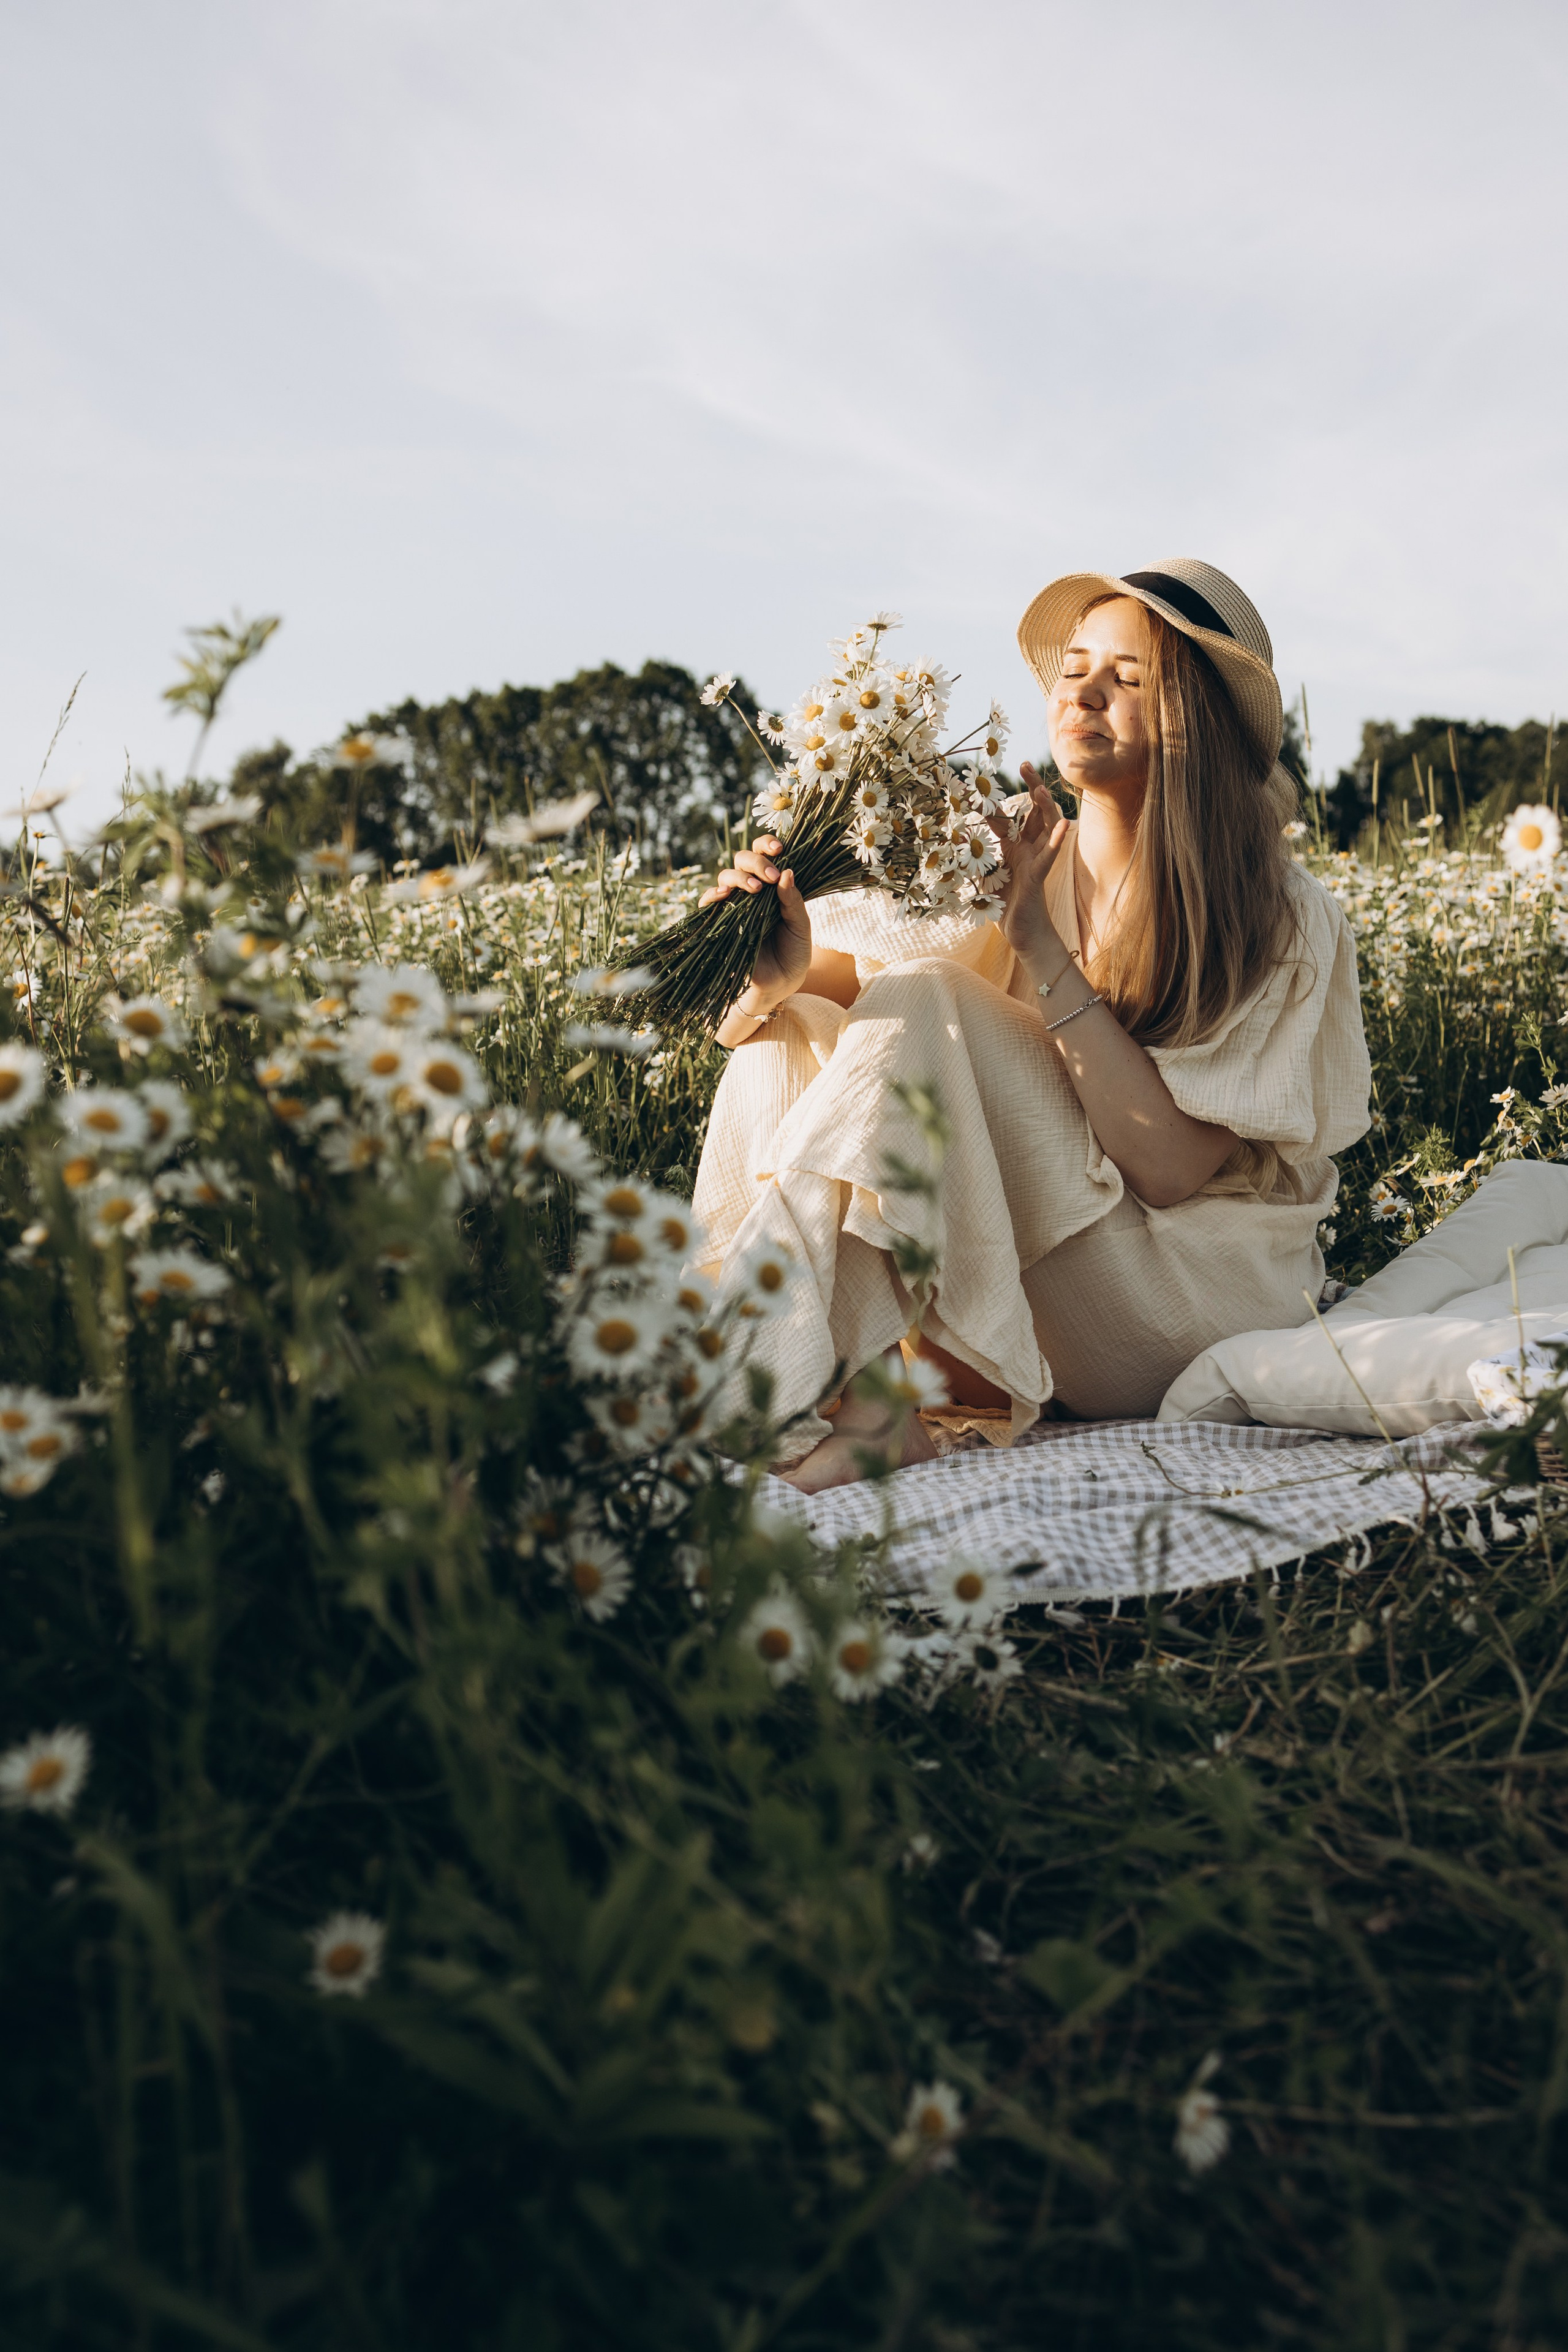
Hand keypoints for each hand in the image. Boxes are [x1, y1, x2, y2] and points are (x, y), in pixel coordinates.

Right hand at [698, 835, 812, 1004]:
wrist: (779, 985)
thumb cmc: (793, 953)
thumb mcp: (800, 926)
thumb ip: (794, 901)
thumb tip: (787, 871)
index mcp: (773, 885)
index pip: (765, 854)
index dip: (767, 845)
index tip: (780, 848)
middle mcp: (751, 891)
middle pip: (742, 859)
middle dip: (756, 862)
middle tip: (771, 877)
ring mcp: (734, 905)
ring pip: (726, 876)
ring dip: (738, 877)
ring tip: (755, 889)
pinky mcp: (719, 922)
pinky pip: (708, 902)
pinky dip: (712, 895)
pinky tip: (723, 896)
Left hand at [988, 767, 1071, 977]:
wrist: (1022, 934)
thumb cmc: (1006, 907)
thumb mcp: (984, 878)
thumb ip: (973, 857)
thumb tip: (954, 837)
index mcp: (1014, 848)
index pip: (1005, 818)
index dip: (993, 802)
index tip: (978, 783)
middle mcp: (1028, 850)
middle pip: (1034, 812)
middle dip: (1032, 787)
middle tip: (1025, 763)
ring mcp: (1036, 861)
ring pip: (1046, 828)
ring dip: (1045, 807)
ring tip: (1041, 789)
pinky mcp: (1039, 877)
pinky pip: (1049, 857)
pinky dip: (1056, 841)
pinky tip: (1065, 825)